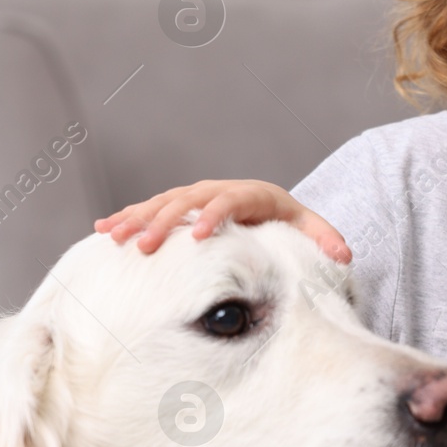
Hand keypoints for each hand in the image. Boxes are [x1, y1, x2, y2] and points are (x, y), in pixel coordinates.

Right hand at [94, 179, 351, 262]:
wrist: (267, 205)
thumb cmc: (287, 222)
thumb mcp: (308, 227)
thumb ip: (324, 238)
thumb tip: (345, 255)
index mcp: (250, 195)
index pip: (229, 202)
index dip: (213, 216)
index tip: (198, 236)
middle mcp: (218, 191)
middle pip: (186, 201)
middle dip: (163, 222)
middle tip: (143, 247)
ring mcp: (195, 198)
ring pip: (162, 203)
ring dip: (136, 218)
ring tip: (113, 238)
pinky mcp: (179, 207)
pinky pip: (149, 209)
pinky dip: (126, 217)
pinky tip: (102, 230)